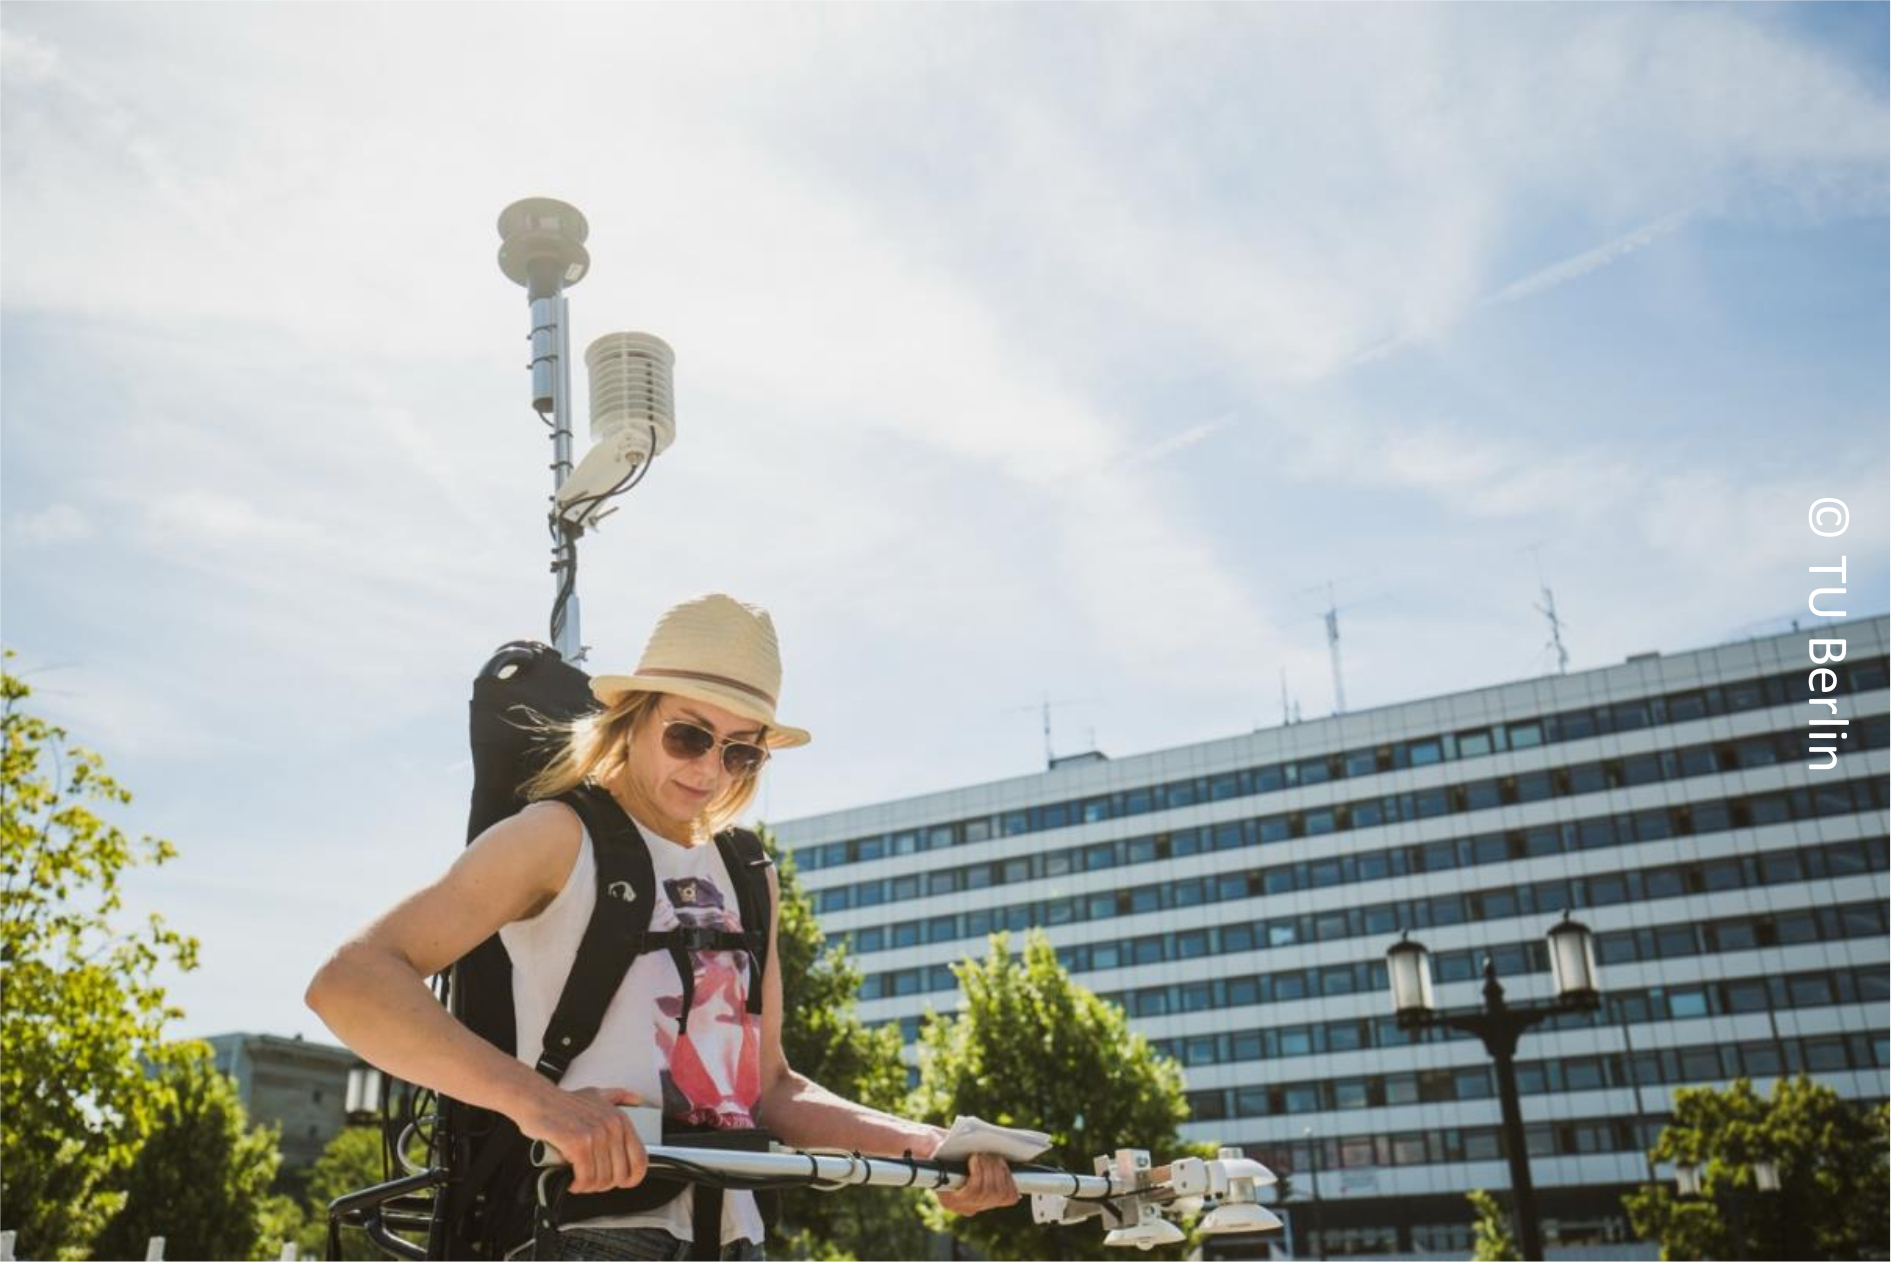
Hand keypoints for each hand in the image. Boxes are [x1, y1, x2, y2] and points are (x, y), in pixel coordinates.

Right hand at [516, 1085, 648, 1193]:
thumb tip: (636, 1099)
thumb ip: (618, 1096)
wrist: (537, 1100)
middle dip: (602, 1184)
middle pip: (618, 1175)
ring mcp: (596, 1135)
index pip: (640, 1160)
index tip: (621, 1183)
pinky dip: (578, 1185)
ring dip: (587, 1186)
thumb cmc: (564, 1102)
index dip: (632, 1178)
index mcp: (621, 1120)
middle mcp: (612, 1127)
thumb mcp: (597, 1094)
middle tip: (589, 1179)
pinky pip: (585, 1177)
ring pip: (600, 1179)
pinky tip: (571, 1181)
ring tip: (578, 1179)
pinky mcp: (578, 1144)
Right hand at [934, 1151, 1019, 1216]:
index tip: (974, 1156)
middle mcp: (964, 1206)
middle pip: (988, 1194)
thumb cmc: (931, 1146)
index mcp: (947, 1198)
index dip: (978, 1174)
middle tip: (984, 1153)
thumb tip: (937, 1145)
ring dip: (1000, 1171)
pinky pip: (1009, 1197)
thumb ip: (926, 1144)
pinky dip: (1009, 1179)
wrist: (940, 1151)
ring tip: (993, 1157)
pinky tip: (1001, 1166)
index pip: (972, 1193)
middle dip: (990, 1169)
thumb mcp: (924, 1143)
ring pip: (1000, 1195)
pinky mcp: (993, 1199)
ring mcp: (980, 1205)